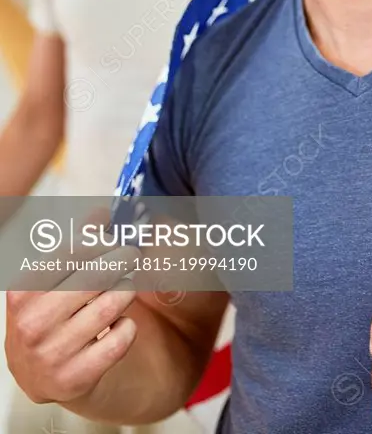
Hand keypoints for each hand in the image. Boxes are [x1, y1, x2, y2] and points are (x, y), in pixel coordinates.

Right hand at [5, 244, 138, 405]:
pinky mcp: (75, 378)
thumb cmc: (49, 313)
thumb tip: (101, 212)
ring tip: (126, 288)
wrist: (39, 374)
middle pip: (95, 277)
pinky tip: (120, 323)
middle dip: (121, 260)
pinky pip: (120, 340)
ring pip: (111, 306)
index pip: (72, 251)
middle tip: (130, 256)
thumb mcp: (51, 279)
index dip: (100, 241)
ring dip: (126, 291)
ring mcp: (52, 354)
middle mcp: (32, 324)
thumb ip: (77, 243)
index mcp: (22, 293)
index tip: (114, 239)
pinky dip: (128, 326)